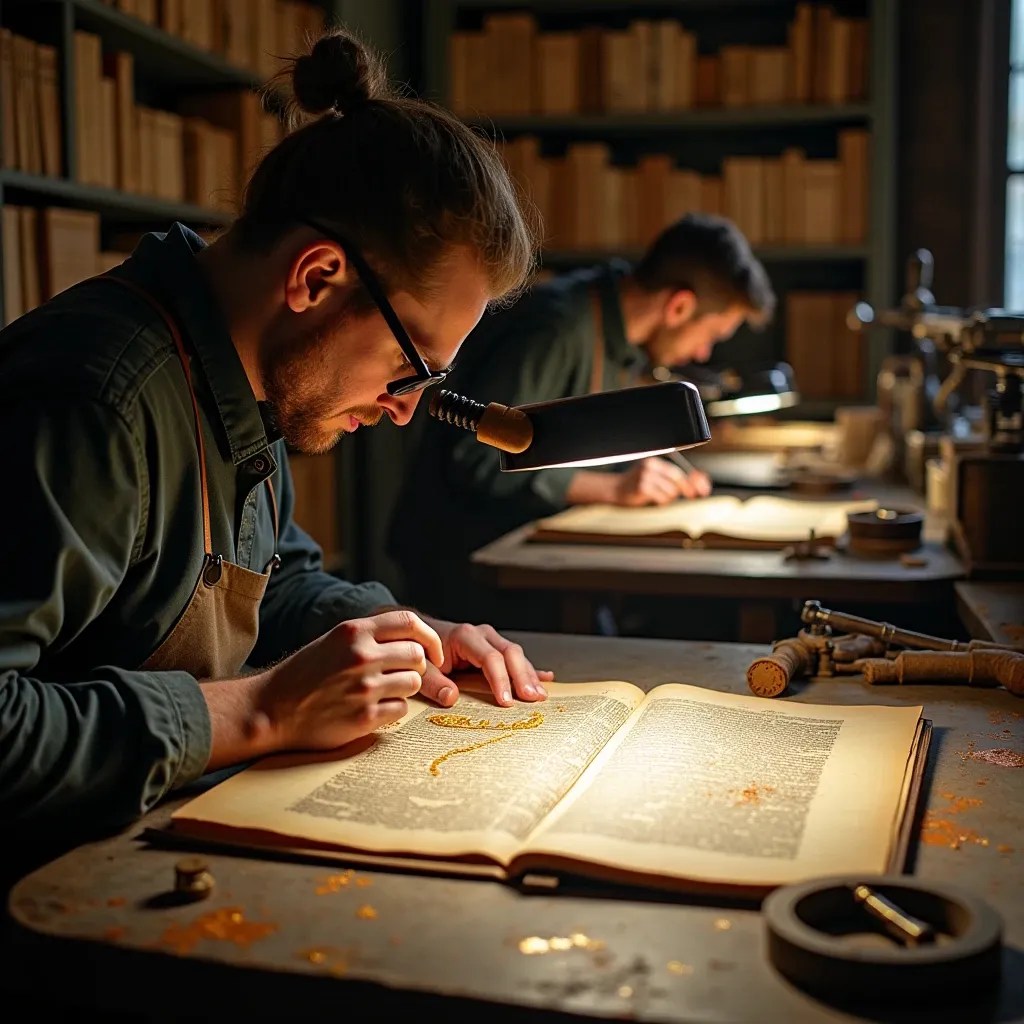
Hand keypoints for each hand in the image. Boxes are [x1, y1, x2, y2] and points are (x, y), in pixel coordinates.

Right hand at [255, 609, 443, 751]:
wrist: (272, 709)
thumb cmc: (305, 674)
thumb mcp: (334, 640)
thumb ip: (369, 635)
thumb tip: (413, 637)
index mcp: (354, 631)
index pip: (410, 621)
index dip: (429, 637)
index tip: (433, 653)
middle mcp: (361, 655)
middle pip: (417, 654)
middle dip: (416, 666)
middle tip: (402, 675)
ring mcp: (364, 686)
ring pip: (414, 682)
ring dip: (404, 688)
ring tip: (382, 693)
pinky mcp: (365, 716)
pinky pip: (401, 709)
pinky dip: (393, 710)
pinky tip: (373, 709)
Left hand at [418, 616, 553, 708]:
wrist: (417, 635)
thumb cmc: (420, 653)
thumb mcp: (420, 668)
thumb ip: (432, 682)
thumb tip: (450, 698)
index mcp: (465, 636)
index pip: (490, 658)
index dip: (500, 680)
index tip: (506, 702)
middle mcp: (482, 635)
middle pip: (510, 653)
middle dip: (523, 677)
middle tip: (533, 699)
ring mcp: (491, 641)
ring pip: (516, 656)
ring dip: (529, 676)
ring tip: (540, 696)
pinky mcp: (494, 650)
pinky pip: (516, 659)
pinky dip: (530, 670)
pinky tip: (546, 678)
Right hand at [612, 457, 711, 505]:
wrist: (616, 490)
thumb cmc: (638, 484)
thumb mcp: (656, 476)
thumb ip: (674, 478)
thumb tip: (699, 482)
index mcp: (655, 461)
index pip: (679, 469)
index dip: (694, 479)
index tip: (704, 489)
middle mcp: (650, 465)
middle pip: (677, 478)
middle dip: (687, 489)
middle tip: (692, 495)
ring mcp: (645, 476)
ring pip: (670, 491)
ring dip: (669, 497)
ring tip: (658, 495)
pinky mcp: (641, 487)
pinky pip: (662, 498)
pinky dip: (662, 501)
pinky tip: (654, 499)